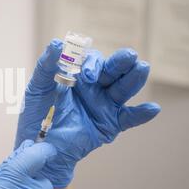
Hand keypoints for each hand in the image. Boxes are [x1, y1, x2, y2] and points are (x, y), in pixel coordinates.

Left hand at [15, 39, 160, 187]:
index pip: (92, 60)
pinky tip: (152, 108)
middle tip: (128, 56)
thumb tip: (56, 43)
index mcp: (78, 74)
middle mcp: (95, 86)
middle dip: (120, 61)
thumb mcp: (38, 87)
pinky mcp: (109, 124)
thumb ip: (46, 66)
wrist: (38, 145)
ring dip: (134, 78)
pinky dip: (141, 114)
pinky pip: (128, 118)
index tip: (86, 75)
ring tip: (142, 68)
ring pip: (123, 88)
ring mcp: (103, 104)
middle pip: (113, 69)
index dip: (92, 63)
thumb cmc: (36, 113)